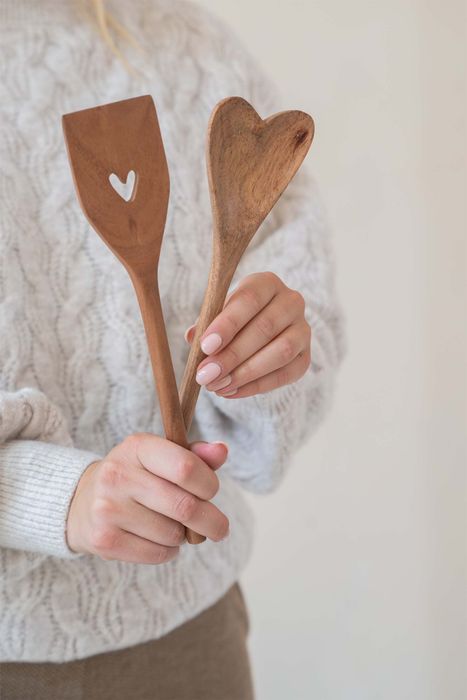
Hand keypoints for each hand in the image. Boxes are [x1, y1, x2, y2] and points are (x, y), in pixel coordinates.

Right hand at [66, 434, 228, 563]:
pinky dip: (168, 551)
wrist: (83, 502)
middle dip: (211, 521)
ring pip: (173, 534)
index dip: (209, 484)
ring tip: (173, 526)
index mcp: (137, 447)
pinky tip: (157, 539)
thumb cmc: (136, 476)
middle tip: (219, 527)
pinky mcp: (103, 540)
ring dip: (184, 536)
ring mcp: (108, 509)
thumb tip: (222, 451)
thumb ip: (195, 455)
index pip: (185, 467)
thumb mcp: (161, 457)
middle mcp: (118, 475)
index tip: (211, 492)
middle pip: (184, 506)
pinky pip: (157, 554)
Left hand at [185, 272, 311, 398]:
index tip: (205, 346)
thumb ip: (206, 324)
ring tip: (218, 386)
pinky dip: (256, 386)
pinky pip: (285, 374)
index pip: (249, 299)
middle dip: (232, 355)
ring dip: (245, 373)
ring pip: (280, 352)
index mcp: (267, 283)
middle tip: (206, 374)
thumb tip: (193, 336)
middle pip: (265, 328)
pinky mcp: (305, 357)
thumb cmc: (235, 320)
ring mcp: (303, 330)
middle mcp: (291, 302)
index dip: (227, 323)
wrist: (263, 333)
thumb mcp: (218, 314)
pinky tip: (232, 391)